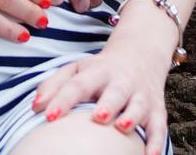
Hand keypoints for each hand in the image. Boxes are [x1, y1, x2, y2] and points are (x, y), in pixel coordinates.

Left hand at [30, 30, 174, 154]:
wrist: (141, 54)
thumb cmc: (101, 70)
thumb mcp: (77, 69)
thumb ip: (54, 85)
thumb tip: (36, 107)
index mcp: (97, 72)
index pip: (78, 84)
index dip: (63, 99)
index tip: (49, 116)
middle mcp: (121, 81)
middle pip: (115, 91)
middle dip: (108, 103)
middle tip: (98, 117)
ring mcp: (141, 95)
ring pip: (138, 106)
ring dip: (131, 116)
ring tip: (122, 128)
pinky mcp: (157, 109)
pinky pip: (160, 127)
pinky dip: (157, 142)